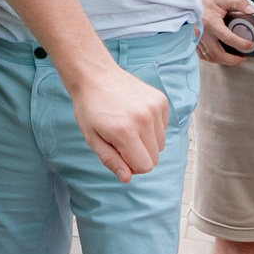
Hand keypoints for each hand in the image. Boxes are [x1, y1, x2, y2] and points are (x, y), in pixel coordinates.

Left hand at [64, 60, 167, 183]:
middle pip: (155, 157)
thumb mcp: (92, 137)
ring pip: (161, 144)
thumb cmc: (90, 109)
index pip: (145, 166)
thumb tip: (127, 178)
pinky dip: (151, 127)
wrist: (95, 75)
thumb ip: (111, 160)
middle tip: (120, 140)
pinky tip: (134, 115)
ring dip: (146, 141)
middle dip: (138, 155)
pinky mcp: (161, 100)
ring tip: (127, 126)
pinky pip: (163, 128)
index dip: (132, 166)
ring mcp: (155, 108)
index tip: (119, 154)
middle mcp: (144, 119)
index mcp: (125, 131)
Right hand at [199, 0, 253, 63]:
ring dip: (223, 60)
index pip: (228, 38)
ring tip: (233, 58)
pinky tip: (219, 54)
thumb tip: (252, 11)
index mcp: (211, 22)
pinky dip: (212, 57)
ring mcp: (196, 38)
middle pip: (218, 54)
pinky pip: (201, 54)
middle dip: (233, 60)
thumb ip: (239, 3)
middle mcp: (202, 33)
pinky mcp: (192, 40)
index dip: (241, 44)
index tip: (250, 45)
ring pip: (209, 57)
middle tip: (243, 57)